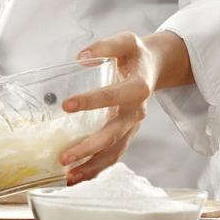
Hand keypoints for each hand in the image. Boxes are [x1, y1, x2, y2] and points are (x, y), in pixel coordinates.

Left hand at [59, 31, 193, 183]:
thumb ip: (105, 46)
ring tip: (68, 176)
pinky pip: (112, 157)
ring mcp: (131, 128)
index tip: (66, 105)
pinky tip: (76, 178)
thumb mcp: (125, 41)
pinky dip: (95, 169)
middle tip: (64, 156)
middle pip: (113, 135)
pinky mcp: (125, 136)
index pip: (113, 96)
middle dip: (89, 148)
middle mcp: (136, 113)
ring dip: (91, 167)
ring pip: (114, 153)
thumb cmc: (135, 55)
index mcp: (137, 88)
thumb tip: (81, 57)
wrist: (154, 68)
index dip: (91, 101)